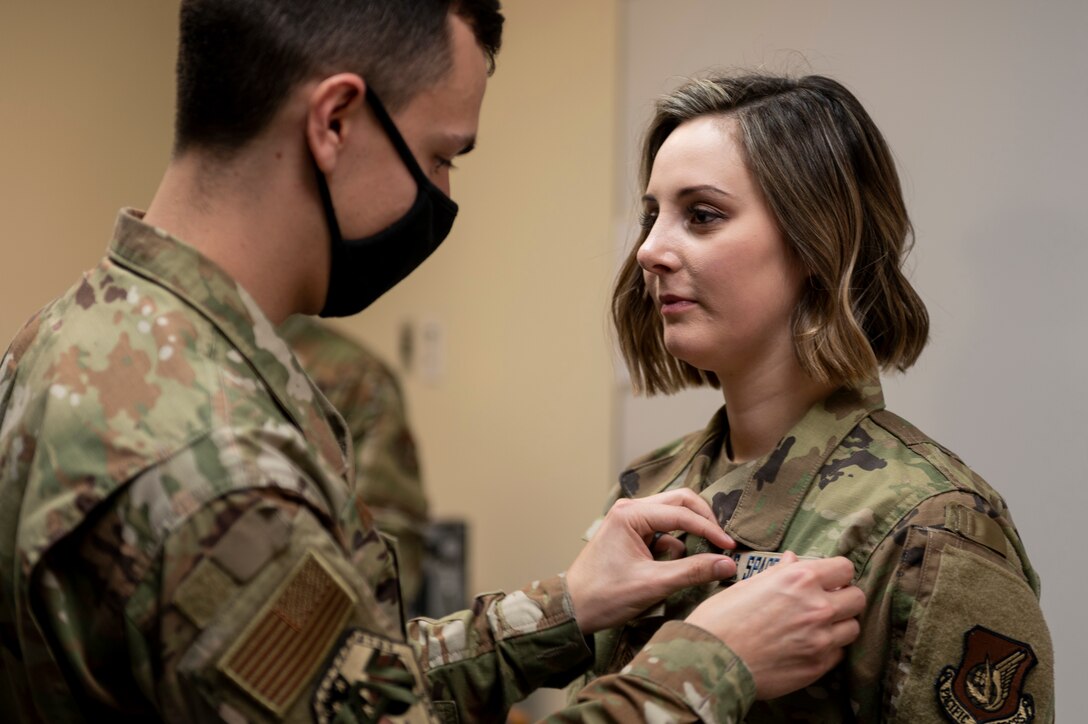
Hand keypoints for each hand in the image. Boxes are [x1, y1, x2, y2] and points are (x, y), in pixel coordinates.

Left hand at [565, 489, 736, 633]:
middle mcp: (630, 509)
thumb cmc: (605, 596)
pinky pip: (663, 531)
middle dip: (703, 521)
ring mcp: (629, 520)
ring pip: (673, 515)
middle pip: (680, 502)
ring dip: (690, 533)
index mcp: (630, 514)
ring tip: (705, 556)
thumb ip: (693, 571)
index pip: (682, 512)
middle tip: (722, 543)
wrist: (573, 610)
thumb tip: (728, 564)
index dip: (710, 529)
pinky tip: (678, 566)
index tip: (730, 547)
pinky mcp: (631, 534)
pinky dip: (676, 545)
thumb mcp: (654, 584)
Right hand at [685, 553, 864, 698]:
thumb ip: (779, 572)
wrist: (710, 662)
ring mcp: (821, 639)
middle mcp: (817, 607)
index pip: (844, 568)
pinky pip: (838, 653)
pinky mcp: (818, 666)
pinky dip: (828, 649)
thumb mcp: (747, 585)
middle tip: (826, 603)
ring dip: (839, 625)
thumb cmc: (721, 619)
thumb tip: (794, 560)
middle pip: (857, 598)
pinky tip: (807, 646)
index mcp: (799, 579)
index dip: (836, 574)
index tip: (828, 580)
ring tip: (817, 627)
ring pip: (853, 628)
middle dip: (844, 599)